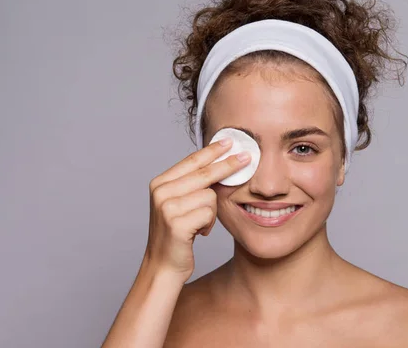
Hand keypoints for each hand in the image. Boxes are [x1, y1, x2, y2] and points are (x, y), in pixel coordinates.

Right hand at [144, 138, 250, 282]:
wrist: (163, 266)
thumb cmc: (177, 235)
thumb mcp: (178, 204)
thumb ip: (192, 185)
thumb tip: (219, 162)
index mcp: (160, 184)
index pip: (191, 161)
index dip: (212, 151)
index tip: (230, 142)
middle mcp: (161, 192)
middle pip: (204, 173)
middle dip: (227, 166)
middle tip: (247, 158)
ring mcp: (167, 207)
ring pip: (210, 196)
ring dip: (211, 212)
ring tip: (199, 224)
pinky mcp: (177, 224)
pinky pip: (209, 213)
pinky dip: (209, 224)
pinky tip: (198, 232)